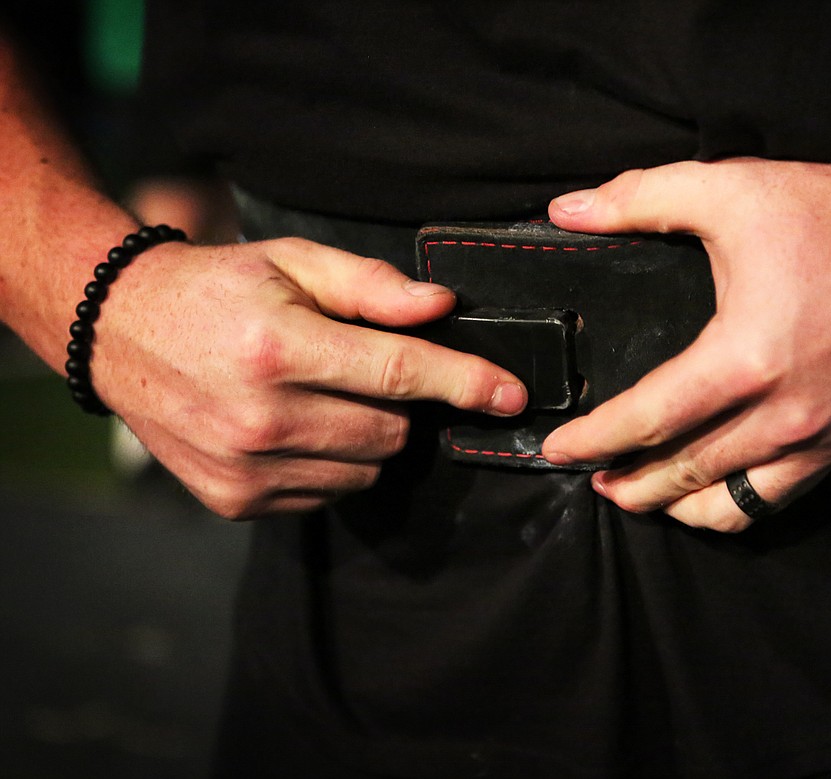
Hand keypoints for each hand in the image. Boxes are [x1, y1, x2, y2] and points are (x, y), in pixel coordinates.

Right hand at [91, 237, 526, 517]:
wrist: (120, 333)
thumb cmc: (218, 289)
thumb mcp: (292, 263)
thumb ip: (370, 286)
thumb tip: (442, 307)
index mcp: (279, 347)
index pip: (400, 373)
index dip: (466, 382)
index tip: (511, 394)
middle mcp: (261, 417)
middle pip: (393, 431)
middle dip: (398, 403)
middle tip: (357, 369)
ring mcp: (246, 467)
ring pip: (367, 469)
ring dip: (366, 437)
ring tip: (318, 395)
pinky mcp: (235, 500)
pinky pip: (328, 494)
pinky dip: (330, 465)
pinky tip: (292, 427)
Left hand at [541, 157, 830, 531]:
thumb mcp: (732, 188)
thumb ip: (641, 198)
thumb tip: (569, 210)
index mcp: (743, 358)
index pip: (648, 419)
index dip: (594, 439)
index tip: (559, 448)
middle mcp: (781, 414)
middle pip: (682, 474)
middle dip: (628, 485)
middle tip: (593, 480)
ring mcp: (818, 437)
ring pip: (731, 504)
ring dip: (677, 506)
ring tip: (643, 496)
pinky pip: (779, 500)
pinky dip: (735, 507)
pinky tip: (712, 496)